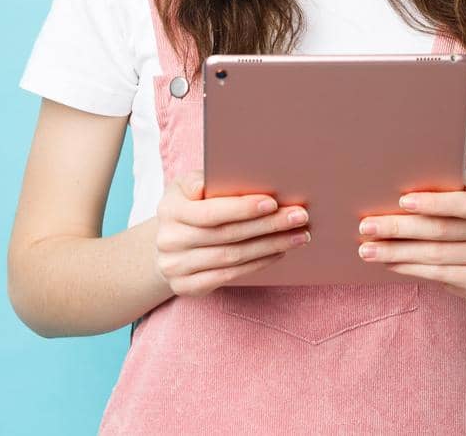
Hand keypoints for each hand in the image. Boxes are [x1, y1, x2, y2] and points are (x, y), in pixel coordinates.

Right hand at [153, 170, 310, 296]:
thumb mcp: (188, 185)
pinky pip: (228, 276)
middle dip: (267, 226)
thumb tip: (231, 178)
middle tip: (299, 217)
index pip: (210, 212)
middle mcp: (169, 240)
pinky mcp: (185, 287)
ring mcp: (175, 267)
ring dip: (270, 246)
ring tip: (298, 235)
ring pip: (232, 257)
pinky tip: (278, 252)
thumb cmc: (188, 205)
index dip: (242, 208)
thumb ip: (206, 180)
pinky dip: (257, 264)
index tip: (273, 202)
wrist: (166, 242)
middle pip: (227, 235)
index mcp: (170, 210)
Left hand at [355, 170, 465, 299]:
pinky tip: (390, 263)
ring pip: (435, 255)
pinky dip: (410, 268)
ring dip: (396, 252)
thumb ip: (448, 186)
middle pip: (442, 230)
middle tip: (366, 226)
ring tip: (368, 250)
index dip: (434, 202)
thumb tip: (400, 183)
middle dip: (399, 227)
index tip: (402, 200)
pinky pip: (439, 275)